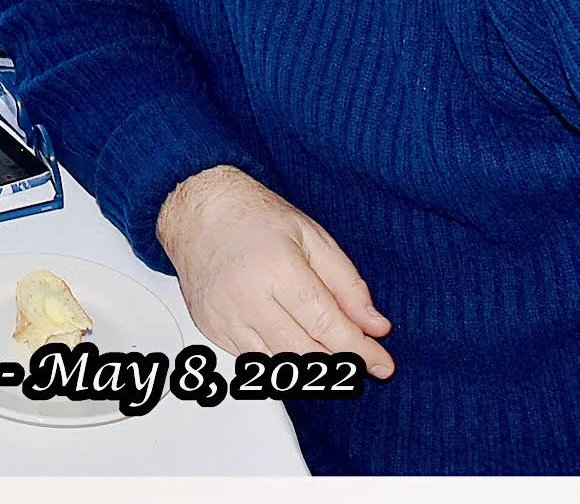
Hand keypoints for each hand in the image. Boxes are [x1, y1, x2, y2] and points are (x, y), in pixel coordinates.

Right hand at [157, 164, 394, 378]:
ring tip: (334, 359)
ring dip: (313, 370)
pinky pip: (254, 362)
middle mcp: (247, 297)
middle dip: (342, 367)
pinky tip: (296, 348)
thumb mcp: (312, 237)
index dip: (360, 350)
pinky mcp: (211, 328)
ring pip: (279, 366)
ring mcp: (225, 316)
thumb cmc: (254, 217)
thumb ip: (347, 284)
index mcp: (277, 268)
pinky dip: (280, 362)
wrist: (197, 209)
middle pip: (305, 354)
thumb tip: (375, 326)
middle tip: (364, 365)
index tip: (382, 363)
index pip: (327, 325)